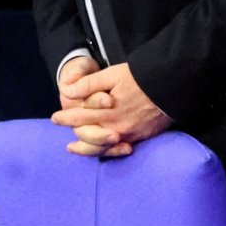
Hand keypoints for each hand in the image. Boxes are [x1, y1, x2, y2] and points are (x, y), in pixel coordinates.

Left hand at [50, 62, 171, 156]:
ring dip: (88, 149)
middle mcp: (116, 126)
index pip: (79, 117)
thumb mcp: (112, 74)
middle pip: (89, 137)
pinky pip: (121, 149)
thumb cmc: (141, 77)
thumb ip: (89, 84)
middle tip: (67, 142)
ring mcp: (129, 134)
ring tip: (76, 150)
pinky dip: (109, 151)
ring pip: (103, 148)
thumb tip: (67, 91)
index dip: (65, 118)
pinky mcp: (141, 137)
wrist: (171, 86)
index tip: (55, 119)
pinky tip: (105, 150)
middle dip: (76, 137)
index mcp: (106, 111)